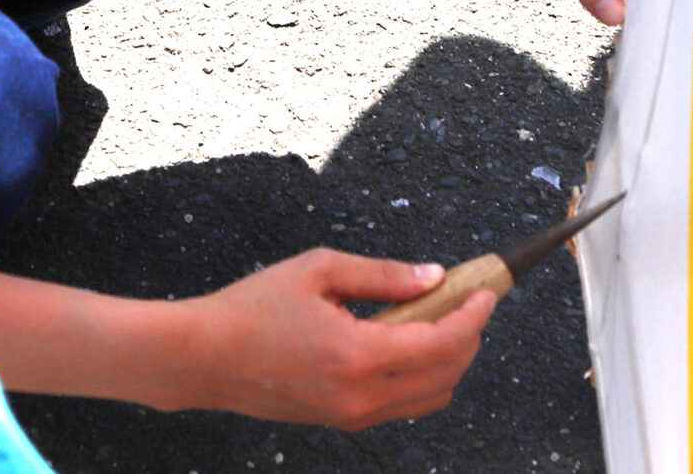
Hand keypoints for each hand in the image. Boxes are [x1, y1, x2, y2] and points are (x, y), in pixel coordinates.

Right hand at [179, 249, 492, 428]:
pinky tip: (408, 342)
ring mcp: (354, 416)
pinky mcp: (343, 421)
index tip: (486, 290)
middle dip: (469, 336)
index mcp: (358, 355)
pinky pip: (404, 405)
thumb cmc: (255, 307)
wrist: (206, 357)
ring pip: (431, 397)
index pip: (442, 342)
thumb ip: (383, 274)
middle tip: (468, 300)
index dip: (473, 315)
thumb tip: (434, 276)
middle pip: (447, 375)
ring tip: (440, 319)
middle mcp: (362, 396)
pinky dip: (423, 376)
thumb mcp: (319, 270)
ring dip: (449, 360)